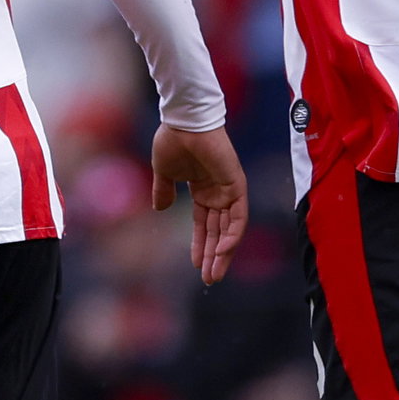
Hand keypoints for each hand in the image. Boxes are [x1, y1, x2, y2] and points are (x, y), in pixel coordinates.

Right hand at [152, 122, 248, 282]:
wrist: (183, 120)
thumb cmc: (173, 141)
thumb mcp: (164, 172)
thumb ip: (163, 191)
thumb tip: (160, 209)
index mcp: (203, 191)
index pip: (204, 225)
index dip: (199, 244)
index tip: (194, 264)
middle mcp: (218, 193)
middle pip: (218, 232)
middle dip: (213, 256)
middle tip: (209, 279)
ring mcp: (229, 190)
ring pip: (229, 229)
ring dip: (223, 252)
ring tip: (214, 273)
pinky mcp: (236, 185)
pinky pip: (237, 216)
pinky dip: (232, 235)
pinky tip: (222, 251)